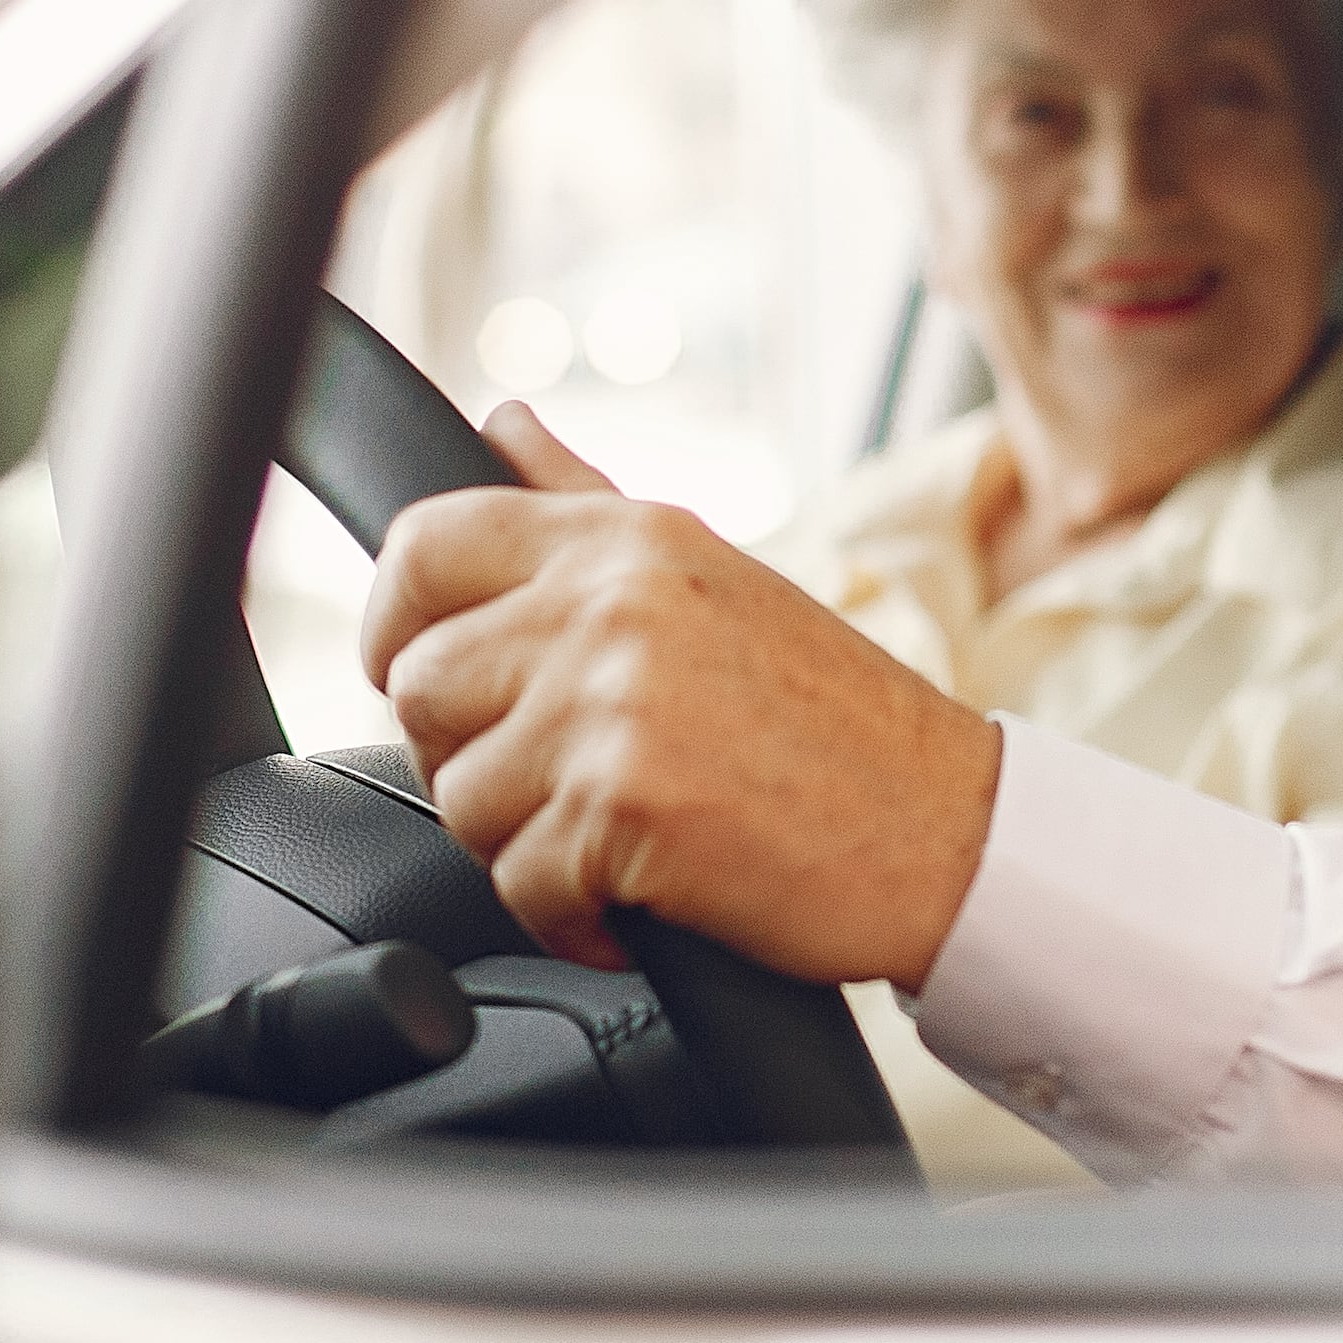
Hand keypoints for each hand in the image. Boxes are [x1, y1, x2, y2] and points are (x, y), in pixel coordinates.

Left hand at [364, 406, 1002, 986]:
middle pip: (420, 684)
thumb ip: (586, 500)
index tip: (422, 678)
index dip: (392, 623)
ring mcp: (613, 701)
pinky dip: (568, 920)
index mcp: (624, 539)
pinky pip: (518, 885)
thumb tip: (503, 421)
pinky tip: (632, 904)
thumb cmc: (838, 720)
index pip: (424, 544)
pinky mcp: (625, 804)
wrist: (950, 830)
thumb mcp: (711, 573)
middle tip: (553, 786)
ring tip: (615, 841)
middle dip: (466, 755)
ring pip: (458, 794)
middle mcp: (610, 603)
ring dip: (523, 845)